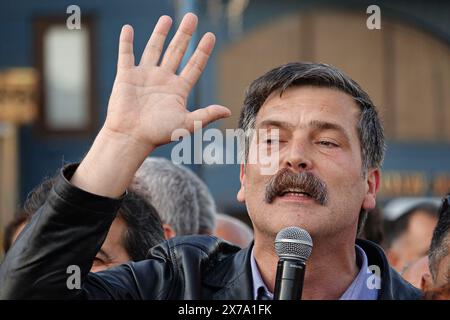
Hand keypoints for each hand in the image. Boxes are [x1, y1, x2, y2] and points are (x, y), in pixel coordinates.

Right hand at [104, 13, 230, 151]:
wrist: (131, 138)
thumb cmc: (158, 134)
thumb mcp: (186, 124)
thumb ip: (206, 115)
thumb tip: (227, 111)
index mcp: (178, 90)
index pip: (194, 66)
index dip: (202, 51)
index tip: (211, 36)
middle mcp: (163, 80)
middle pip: (176, 52)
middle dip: (185, 34)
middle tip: (192, 17)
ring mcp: (144, 76)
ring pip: (154, 49)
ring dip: (160, 34)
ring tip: (167, 19)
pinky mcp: (126, 76)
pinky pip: (126, 55)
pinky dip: (126, 42)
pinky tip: (128, 28)